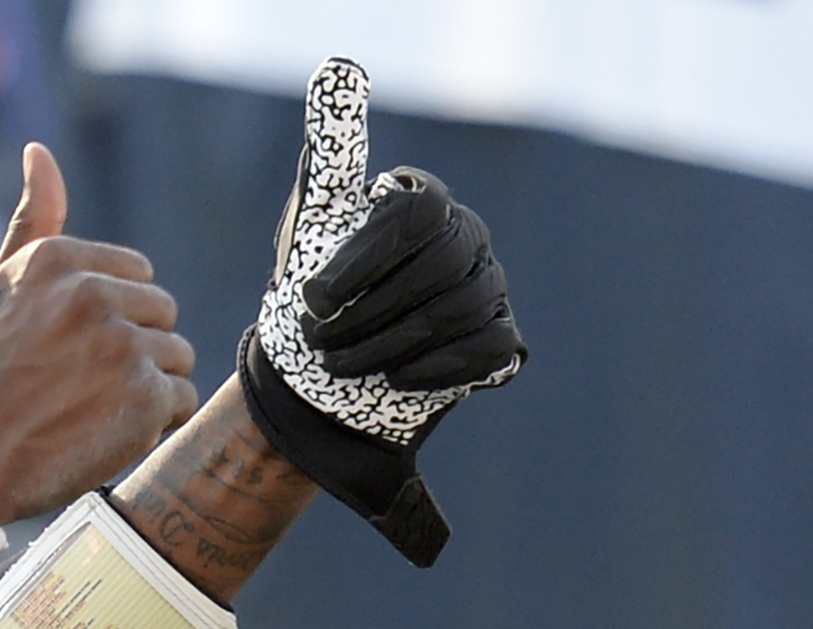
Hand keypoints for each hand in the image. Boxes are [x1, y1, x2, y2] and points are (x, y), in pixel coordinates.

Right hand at [0, 143, 198, 523]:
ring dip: (146, 387)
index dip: (112, 317)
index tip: (73, 351)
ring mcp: (122, 345)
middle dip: (134, 348)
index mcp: (56, 260)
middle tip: (82, 387)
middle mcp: (92, 293)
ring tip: (93, 411)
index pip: (135, 274)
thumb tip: (40, 153)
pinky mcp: (144, 397)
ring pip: (176, 356)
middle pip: (160, 312)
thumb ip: (30, 224)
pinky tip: (107, 432)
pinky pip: (181, 400)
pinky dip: (153, 424)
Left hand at [238, 57, 525, 563]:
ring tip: (340, 363)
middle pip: (437, 267)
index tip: (313, 298)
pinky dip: (434, 368)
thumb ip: (331, 144)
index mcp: (425, 200)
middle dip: (368, 312)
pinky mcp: (498, 339)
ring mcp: (488, 286)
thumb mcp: (313, 217)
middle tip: (319, 341)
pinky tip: (393, 376)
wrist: (320, 379)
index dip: (361, 263)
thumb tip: (339, 65)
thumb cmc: (315, 292)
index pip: (414, 215)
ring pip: (458, 310)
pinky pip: (485, 348)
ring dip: (387, 345)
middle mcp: (466, 236)